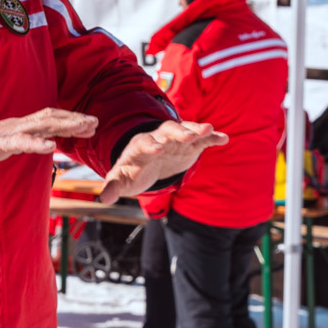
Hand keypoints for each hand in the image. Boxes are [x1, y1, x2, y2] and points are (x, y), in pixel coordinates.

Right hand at [0, 108, 97, 175]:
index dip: (70, 119)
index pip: (49, 118)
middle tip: (95, 122)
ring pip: (38, 125)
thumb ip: (27, 141)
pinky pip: (18, 142)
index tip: (91, 124)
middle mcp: (16, 125)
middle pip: (49, 117)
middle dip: (73, 119)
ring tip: (82, 128)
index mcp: (20, 125)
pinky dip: (35, 143)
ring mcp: (6, 133)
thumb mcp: (9, 145)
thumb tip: (48, 142)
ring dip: (62, 126)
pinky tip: (50, 146)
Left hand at [100, 121, 225, 204]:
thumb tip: (104, 199)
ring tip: (209, 128)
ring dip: (196, 129)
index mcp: (139, 147)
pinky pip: (201, 139)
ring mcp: (175, 140)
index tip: (157, 149)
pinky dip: (211, 137)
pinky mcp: (189, 145)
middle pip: (167, 131)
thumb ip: (113, 187)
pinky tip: (223, 138)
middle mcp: (158, 138)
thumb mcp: (121, 180)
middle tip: (188, 135)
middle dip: (178, 132)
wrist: (147, 162)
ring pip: (185, 130)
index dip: (150, 145)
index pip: (144, 142)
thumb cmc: (132, 171)